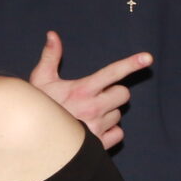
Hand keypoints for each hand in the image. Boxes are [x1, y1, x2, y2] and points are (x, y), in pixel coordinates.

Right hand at [28, 31, 148, 150]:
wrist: (32, 140)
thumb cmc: (38, 107)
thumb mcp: (40, 80)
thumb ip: (50, 57)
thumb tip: (53, 35)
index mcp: (82, 90)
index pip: (112, 73)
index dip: (131, 64)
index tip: (148, 58)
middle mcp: (93, 108)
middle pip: (123, 94)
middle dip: (113, 93)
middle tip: (95, 96)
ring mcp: (97, 128)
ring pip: (118, 115)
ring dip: (108, 113)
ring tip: (87, 115)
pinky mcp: (99, 145)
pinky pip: (118, 134)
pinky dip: (110, 131)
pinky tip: (94, 130)